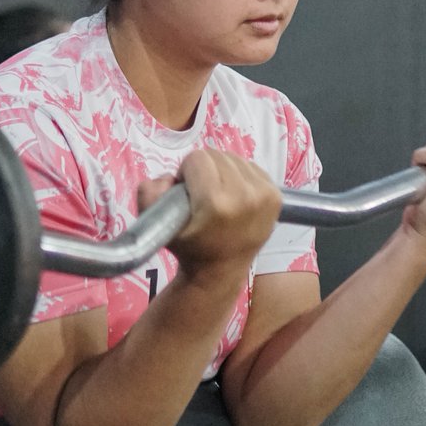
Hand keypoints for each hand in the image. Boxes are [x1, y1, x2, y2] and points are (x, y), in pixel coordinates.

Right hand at [137, 149, 281, 285]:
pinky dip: (239, 176)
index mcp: (215, 202)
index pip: (196, 158)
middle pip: (216, 155)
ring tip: (219, 196)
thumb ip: (148, 194)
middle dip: (204, 171)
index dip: (186, 174)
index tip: (188, 194)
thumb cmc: (188, 245)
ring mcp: (264, 195)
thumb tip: (169, 178)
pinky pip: (251, 166)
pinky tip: (235, 196)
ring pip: (234, 158)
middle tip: (202, 196)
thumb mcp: (155, 223)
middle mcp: (244, 196)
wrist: (220, 270)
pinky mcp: (276, 195)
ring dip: (222, 172)